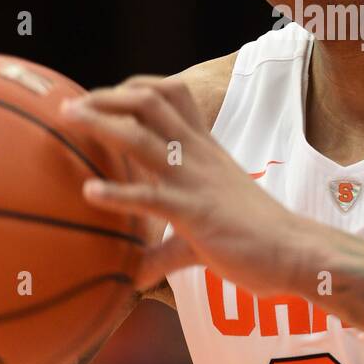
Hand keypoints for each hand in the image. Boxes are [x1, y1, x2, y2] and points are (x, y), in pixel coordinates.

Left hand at [60, 76, 316, 296]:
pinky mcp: (193, 213)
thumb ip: (166, 249)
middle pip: (150, 102)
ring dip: (101, 125)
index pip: (172, 95)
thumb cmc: (257, 242)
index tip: (105, 99)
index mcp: (205, 149)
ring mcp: (194, 181)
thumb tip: (135, 275)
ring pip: (141, 138)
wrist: (296, 252)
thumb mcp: (206, 234)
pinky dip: (117, 194)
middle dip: (108, 96)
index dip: (135, 88)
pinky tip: (89, 193)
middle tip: (71, 106)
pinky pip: (150, 197)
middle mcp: (197, 155)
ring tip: (67, 122)